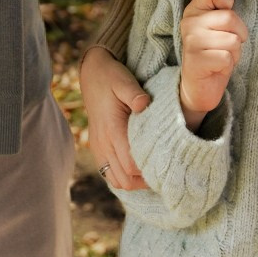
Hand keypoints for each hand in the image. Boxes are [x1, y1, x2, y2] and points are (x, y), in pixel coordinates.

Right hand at [79, 46, 149, 190]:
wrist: (91, 74)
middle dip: (144, 180)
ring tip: (151, 171)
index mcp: (111, 129)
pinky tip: (138, 168)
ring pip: (116, 181)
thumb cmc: (111, 77)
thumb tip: (144, 104)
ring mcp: (98, 148)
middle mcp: (103, 143)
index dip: (148, 169)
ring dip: (134, 181)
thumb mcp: (123, 80)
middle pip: (125, 179)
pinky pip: (109, 174)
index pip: (130, 164)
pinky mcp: (98, 149)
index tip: (166, 164)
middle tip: (163, 171)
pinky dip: (123, 177)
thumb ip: (134, 93)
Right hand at [179, 0, 246, 130]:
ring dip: (234, 53)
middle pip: (230, 17)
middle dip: (239, 34)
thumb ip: (221, 12)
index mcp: (193, 10)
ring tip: (221, 57)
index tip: (224, 20)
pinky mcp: (197, 61)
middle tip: (227, 46)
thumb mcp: (216, 27)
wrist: (198, 87)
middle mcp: (189, 22)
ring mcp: (191, 41)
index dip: (227, 2)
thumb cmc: (213, 53)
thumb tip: (230, 3)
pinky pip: (227, 58)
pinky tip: (216, 68)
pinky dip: (228, 65)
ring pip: (233, 40)